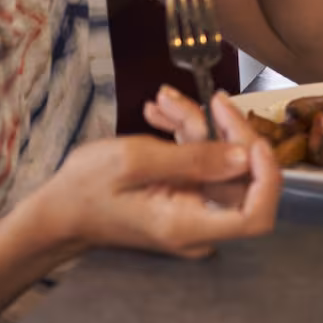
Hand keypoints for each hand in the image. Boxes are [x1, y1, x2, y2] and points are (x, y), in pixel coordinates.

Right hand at [33, 94, 277, 259]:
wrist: (56, 210)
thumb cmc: (85, 188)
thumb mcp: (135, 161)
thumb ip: (193, 159)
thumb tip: (245, 155)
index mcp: (189, 225)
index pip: (257, 216)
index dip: (266, 177)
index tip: (252, 139)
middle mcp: (198, 224)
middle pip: (241, 178)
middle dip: (227, 132)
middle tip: (212, 97)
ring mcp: (192, 210)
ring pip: (218, 162)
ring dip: (198, 125)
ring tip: (165, 98)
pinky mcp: (183, 195)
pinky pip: (199, 164)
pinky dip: (184, 135)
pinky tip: (161, 112)